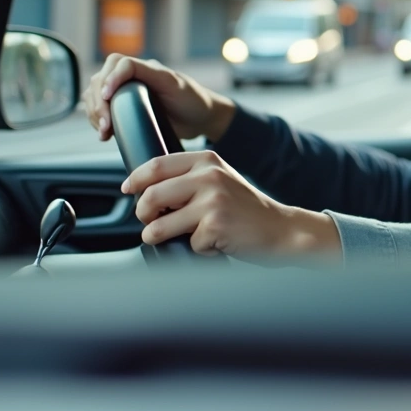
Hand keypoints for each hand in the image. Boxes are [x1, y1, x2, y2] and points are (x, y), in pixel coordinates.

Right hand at [83, 54, 236, 142]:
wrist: (202, 120)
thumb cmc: (194, 101)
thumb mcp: (177, 85)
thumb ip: (156, 75)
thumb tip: (126, 71)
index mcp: (146, 68)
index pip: (118, 63)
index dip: (109, 78)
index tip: (106, 97)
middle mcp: (133, 77)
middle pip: (100, 80)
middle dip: (98, 102)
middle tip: (106, 124)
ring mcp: (127, 92)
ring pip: (95, 94)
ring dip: (94, 112)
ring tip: (104, 132)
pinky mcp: (125, 108)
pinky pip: (101, 108)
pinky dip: (97, 119)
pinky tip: (104, 133)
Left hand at [123, 151, 340, 261]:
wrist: (282, 229)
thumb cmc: (246, 209)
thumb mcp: (219, 181)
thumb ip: (188, 178)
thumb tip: (144, 189)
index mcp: (207, 160)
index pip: (155, 165)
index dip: (135, 180)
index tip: (129, 191)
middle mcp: (209, 176)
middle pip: (150, 196)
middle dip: (143, 215)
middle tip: (151, 223)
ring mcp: (213, 201)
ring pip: (158, 226)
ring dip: (159, 237)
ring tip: (178, 237)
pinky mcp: (216, 225)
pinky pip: (188, 244)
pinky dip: (199, 249)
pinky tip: (216, 243)